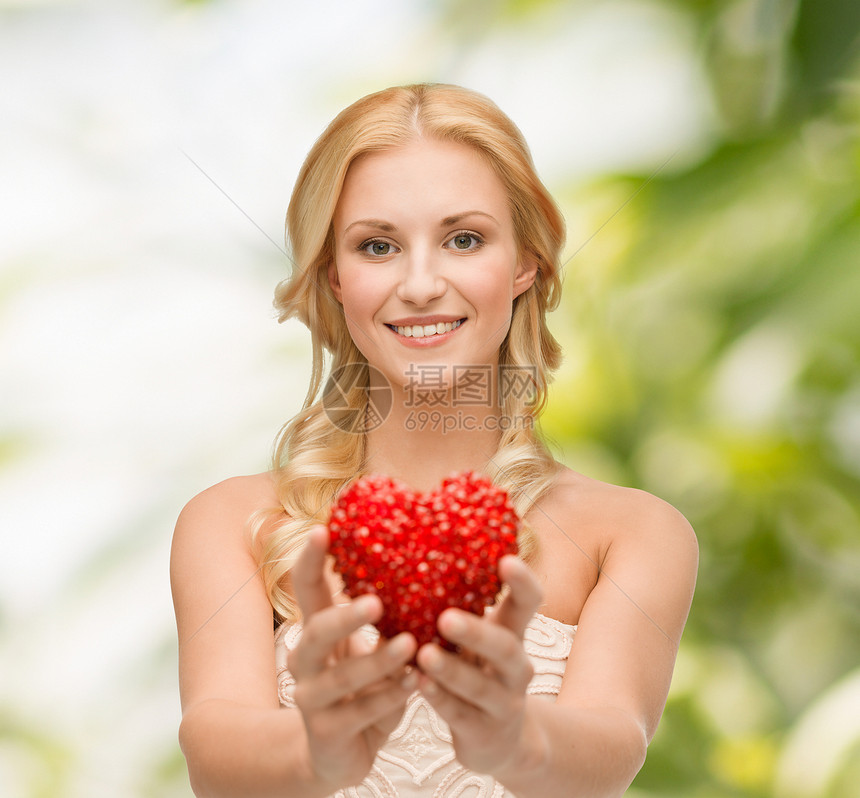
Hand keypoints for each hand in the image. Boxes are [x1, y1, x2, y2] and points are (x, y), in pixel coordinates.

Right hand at [288, 526, 417, 789]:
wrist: (340, 753)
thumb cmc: (364, 686)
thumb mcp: (371, 647)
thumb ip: (385, 616)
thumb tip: (422, 560)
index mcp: (316, 630)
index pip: (306, 587)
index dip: (311, 559)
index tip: (324, 529)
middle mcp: (306, 660)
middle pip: (315, 631)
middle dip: (345, 616)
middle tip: (376, 602)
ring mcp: (311, 698)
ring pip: (340, 676)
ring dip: (377, 660)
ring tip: (410, 645)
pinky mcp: (325, 731)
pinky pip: (360, 711)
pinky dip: (389, 697)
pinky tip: (414, 683)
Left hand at [415, 555, 542, 774]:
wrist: (500, 741)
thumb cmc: (477, 672)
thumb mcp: (477, 642)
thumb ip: (456, 609)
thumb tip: (408, 558)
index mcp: (513, 634)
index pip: (529, 603)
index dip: (522, 582)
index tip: (505, 560)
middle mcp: (516, 667)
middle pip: (506, 647)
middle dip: (477, 633)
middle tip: (446, 618)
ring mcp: (505, 703)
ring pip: (481, 686)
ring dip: (452, 670)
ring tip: (424, 654)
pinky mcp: (485, 733)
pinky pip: (461, 715)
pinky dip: (440, 699)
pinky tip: (418, 685)